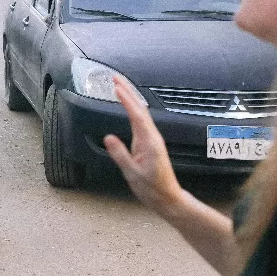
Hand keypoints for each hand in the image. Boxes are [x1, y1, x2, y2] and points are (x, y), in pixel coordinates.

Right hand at [103, 77, 186, 217]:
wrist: (167, 198)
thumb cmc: (152, 188)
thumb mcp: (132, 173)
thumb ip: (120, 155)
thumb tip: (109, 137)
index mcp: (149, 141)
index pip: (136, 114)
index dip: (126, 99)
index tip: (116, 86)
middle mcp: (152, 137)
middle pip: (140, 108)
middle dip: (128, 91)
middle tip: (114, 78)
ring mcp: (152, 139)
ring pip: (141, 112)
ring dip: (130, 98)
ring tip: (119, 87)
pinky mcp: (150, 143)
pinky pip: (140, 120)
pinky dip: (132, 109)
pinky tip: (128, 106)